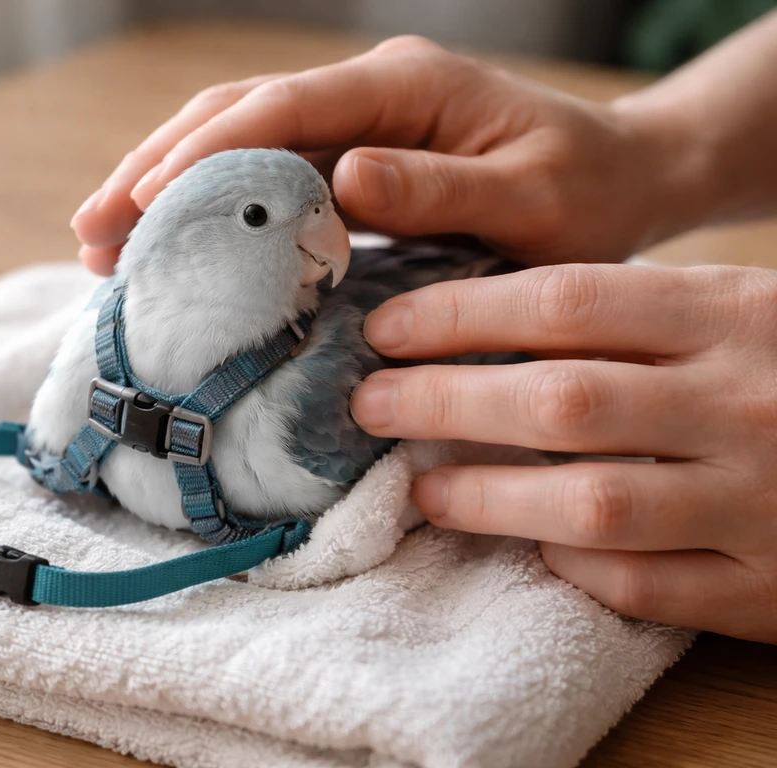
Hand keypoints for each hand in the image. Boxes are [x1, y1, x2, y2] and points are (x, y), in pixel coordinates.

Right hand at [70, 36, 700, 274]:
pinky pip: (265, 168)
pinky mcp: (354, 152)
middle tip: (88, 232)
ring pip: (237, 138)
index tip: (138, 202)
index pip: (282, 109)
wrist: (621, 177)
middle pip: (235, 115)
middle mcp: (369, 92)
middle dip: (155, 169)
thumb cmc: (586, 195)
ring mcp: (357, 119)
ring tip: (101, 240)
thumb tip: (343, 177)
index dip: (204, 155)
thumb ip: (442, 190)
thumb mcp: (532, 201)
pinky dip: (210, 204)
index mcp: (406, 88)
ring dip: (164, 185)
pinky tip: (172, 241)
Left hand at [350, 263, 776, 641]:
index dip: (457, 314)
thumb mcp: (732, 312)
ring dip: (488, 497)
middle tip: (369, 405)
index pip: (562, 301)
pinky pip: (650, 584)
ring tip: (422, 489)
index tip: (386, 328)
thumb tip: (476, 334)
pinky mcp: (773, 584)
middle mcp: (746, 400)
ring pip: (595, 500)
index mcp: (732, 312)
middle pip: (560, 399)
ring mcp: (762, 498)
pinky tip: (539, 546)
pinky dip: (580, 565)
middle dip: (444, 402)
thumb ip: (630, 318)